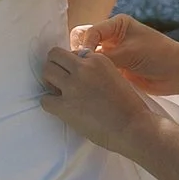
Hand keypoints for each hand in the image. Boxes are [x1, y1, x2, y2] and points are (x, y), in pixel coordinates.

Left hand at [40, 41, 164, 155]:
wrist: (133, 127)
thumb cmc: (128, 106)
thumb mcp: (115, 76)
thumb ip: (96, 70)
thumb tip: (77, 72)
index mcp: (97, 59)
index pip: (72, 52)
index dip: (71, 65)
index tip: (74, 75)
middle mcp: (83, 68)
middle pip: (54, 56)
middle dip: (55, 67)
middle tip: (59, 80)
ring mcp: (73, 87)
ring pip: (46, 71)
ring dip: (49, 81)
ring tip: (58, 92)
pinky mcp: (65, 106)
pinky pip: (45, 100)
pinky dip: (49, 103)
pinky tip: (60, 108)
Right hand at [68, 15, 178, 93]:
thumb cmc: (159, 55)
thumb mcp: (130, 52)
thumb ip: (105, 55)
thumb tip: (82, 61)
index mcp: (116, 25)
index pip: (89, 32)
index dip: (84, 46)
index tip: (86, 60)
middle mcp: (112, 38)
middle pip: (85, 43)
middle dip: (80, 55)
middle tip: (80, 69)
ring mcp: (113, 54)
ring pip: (89, 59)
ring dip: (86, 67)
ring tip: (83, 78)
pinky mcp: (116, 70)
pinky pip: (98, 72)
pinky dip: (93, 77)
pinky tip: (90, 85)